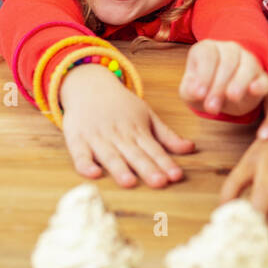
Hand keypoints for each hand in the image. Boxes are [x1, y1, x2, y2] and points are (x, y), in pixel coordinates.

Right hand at [59, 63, 194, 188]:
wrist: (88, 85)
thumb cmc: (120, 105)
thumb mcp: (146, 115)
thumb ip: (166, 135)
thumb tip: (190, 148)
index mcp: (137, 129)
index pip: (154, 149)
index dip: (165, 163)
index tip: (176, 176)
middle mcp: (119, 134)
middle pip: (134, 154)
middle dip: (147, 168)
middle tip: (159, 182)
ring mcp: (97, 137)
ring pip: (110, 155)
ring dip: (119, 169)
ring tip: (129, 182)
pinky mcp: (77, 140)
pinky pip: (80, 154)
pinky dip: (85, 164)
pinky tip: (93, 174)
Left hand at [179, 39, 267, 116]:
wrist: (221, 100)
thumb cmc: (203, 91)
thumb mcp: (190, 92)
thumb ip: (190, 90)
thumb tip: (196, 91)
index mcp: (208, 48)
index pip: (208, 55)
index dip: (203, 74)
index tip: (199, 94)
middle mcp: (229, 50)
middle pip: (227, 61)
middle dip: (219, 85)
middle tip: (212, 107)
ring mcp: (248, 61)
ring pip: (247, 66)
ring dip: (238, 83)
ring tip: (232, 98)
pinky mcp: (261, 78)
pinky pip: (264, 80)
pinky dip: (260, 84)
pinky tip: (254, 90)